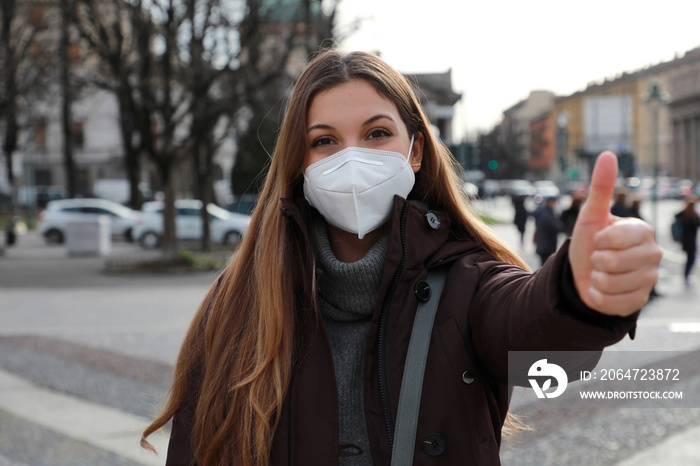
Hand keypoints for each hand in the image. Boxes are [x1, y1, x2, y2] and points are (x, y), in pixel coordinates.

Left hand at [568, 151, 661, 315]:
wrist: (584, 273)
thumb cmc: (590, 241)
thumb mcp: (591, 215)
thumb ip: (601, 187)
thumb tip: (608, 154)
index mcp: (643, 231)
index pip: (615, 238)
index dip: (599, 241)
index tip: (599, 240)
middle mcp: (653, 254)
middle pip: (613, 262)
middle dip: (596, 261)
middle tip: (599, 258)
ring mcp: (649, 279)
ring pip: (611, 283)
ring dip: (596, 279)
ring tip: (600, 273)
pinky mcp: (639, 302)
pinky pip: (611, 303)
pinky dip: (598, 297)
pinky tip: (602, 290)